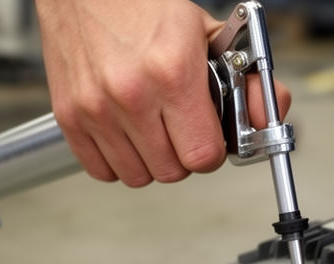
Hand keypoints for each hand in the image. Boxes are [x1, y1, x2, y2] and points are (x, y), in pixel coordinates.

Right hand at [36, 0, 290, 186]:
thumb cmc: (140, 3)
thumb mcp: (207, 32)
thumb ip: (248, 79)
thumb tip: (265, 116)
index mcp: (173, 71)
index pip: (204, 156)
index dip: (213, 151)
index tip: (209, 138)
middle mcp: (131, 93)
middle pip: (172, 171)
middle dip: (184, 155)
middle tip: (182, 128)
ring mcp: (96, 108)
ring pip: (138, 176)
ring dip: (152, 160)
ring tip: (154, 127)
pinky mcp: (68, 116)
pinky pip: (101, 171)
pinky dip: (118, 160)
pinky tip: (127, 133)